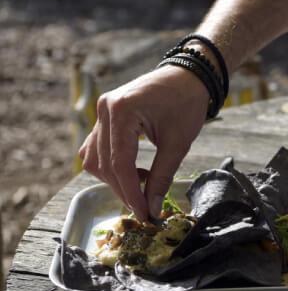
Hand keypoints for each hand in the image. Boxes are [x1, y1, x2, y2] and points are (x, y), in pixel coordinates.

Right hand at [79, 65, 209, 220]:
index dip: (130, 193)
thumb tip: (152, 207)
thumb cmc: (187, 104)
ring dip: (115, 178)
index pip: (119, 163)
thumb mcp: (178, 143)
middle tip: (145, 207)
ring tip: (144, 182)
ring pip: (95, 158)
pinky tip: (133, 170)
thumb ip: (162, 176)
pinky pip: (97, 146)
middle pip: (103, 163)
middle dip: (123, 189)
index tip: (143, 213)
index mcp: (122, 111)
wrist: (189, 76)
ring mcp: (102, 110)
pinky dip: (111, 164)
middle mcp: (105, 109)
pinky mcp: (106, 114)